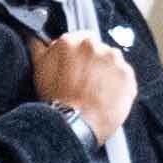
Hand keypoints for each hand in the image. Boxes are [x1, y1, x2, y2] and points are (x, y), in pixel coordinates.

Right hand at [30, 29, 138, 143]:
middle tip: (81, 82)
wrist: (74, 124)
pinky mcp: (128, 77)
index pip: (78, 38)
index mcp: (73, 41)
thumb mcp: (38, 70)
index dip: (75, 54)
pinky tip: (104, 97)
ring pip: (111, 62)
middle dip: (91, 62)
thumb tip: (35, 38)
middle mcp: (96, 46)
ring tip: (93, 92)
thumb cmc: (56, 99)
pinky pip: (123, 78)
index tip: (72, 66)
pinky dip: (116, 85)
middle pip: (96, 49)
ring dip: (105, 72)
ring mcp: (115, 61)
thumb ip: (38, 48)